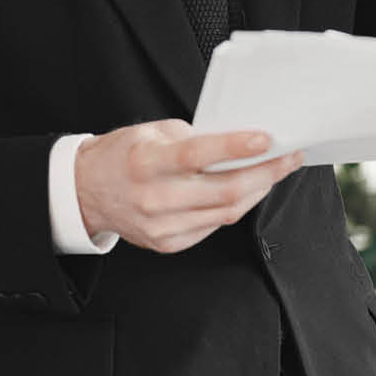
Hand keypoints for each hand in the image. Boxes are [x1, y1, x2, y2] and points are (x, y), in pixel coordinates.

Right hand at [75, 119, 302, 253]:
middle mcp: (153, 198)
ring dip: (259, 190)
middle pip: (224, 191)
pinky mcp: (167, 243)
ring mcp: (161, 226)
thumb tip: (239, 140)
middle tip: (290, 156)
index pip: (197, 155)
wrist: (85, 192)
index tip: (266, 139)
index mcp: (146, 162)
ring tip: (277, 171)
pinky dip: (236, 207)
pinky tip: (249, 190)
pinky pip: (213, 225)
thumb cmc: (122, 155)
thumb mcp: (151, 132)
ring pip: (226, 212)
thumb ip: (192, 136)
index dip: (235, 147)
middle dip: (266, 172)